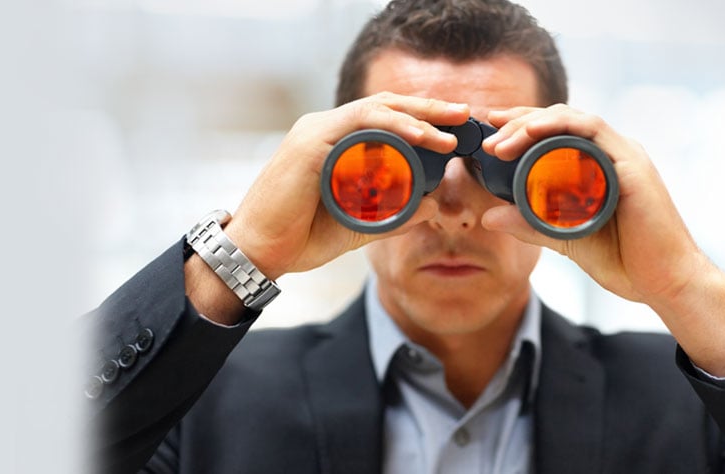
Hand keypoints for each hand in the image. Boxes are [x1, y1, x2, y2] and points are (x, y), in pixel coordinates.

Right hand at [227, 92, 469, 277]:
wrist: (258, 253)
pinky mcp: (310, 142)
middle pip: (387, 106)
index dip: (424, 120)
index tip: (457, 128)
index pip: (386, 119)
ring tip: (451, 130)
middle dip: (430, 108)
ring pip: (377, 109)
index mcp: (336, 143)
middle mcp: (326, 129)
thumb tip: (433, 205)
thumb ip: (395, 213)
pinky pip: (359, 124)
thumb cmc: (301, 237)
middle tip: (466, 114)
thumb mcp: (360, 224)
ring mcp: (317, 131)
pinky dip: (394, 126)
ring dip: (419, 117)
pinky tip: (421, 136)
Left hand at [480, 105, 724, 375]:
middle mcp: (612, 154)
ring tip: (499, 140)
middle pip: (560, 120)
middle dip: (519, 120)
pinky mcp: (632, 164)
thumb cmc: (627, 262)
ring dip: (531, 123)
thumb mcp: (566, 240)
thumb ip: (531, 226)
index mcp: (599, 166)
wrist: (667, 284)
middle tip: (487, 132)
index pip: (556, 133)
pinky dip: (559, 125)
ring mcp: (624, 155)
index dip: (521, 127)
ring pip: (571, 119)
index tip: (490, 134)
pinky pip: (593, 130)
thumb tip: (489, 217)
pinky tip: (531, 131)